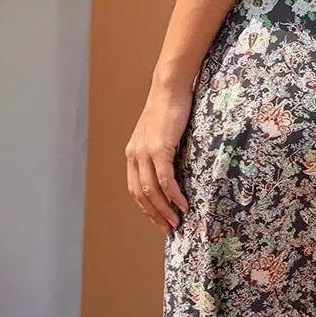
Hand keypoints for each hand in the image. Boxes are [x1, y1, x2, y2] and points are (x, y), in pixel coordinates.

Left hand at [126, 83, 193, 231]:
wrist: (170, 89)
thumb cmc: (170, 109)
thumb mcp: (161, 135)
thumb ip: (161, 153)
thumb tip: (173, 173)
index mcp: (133, 153)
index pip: (134, 188)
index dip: (146, 208)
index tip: (159, 220)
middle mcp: (134, 155)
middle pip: (141, 194)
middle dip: (155, 214)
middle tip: (169, 228)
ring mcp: (145, 152)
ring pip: (151, 190)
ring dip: (164, 209)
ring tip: (177, 221)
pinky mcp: (159, 148)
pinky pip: (165, 179)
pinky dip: (173, 195)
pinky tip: (182, 204)